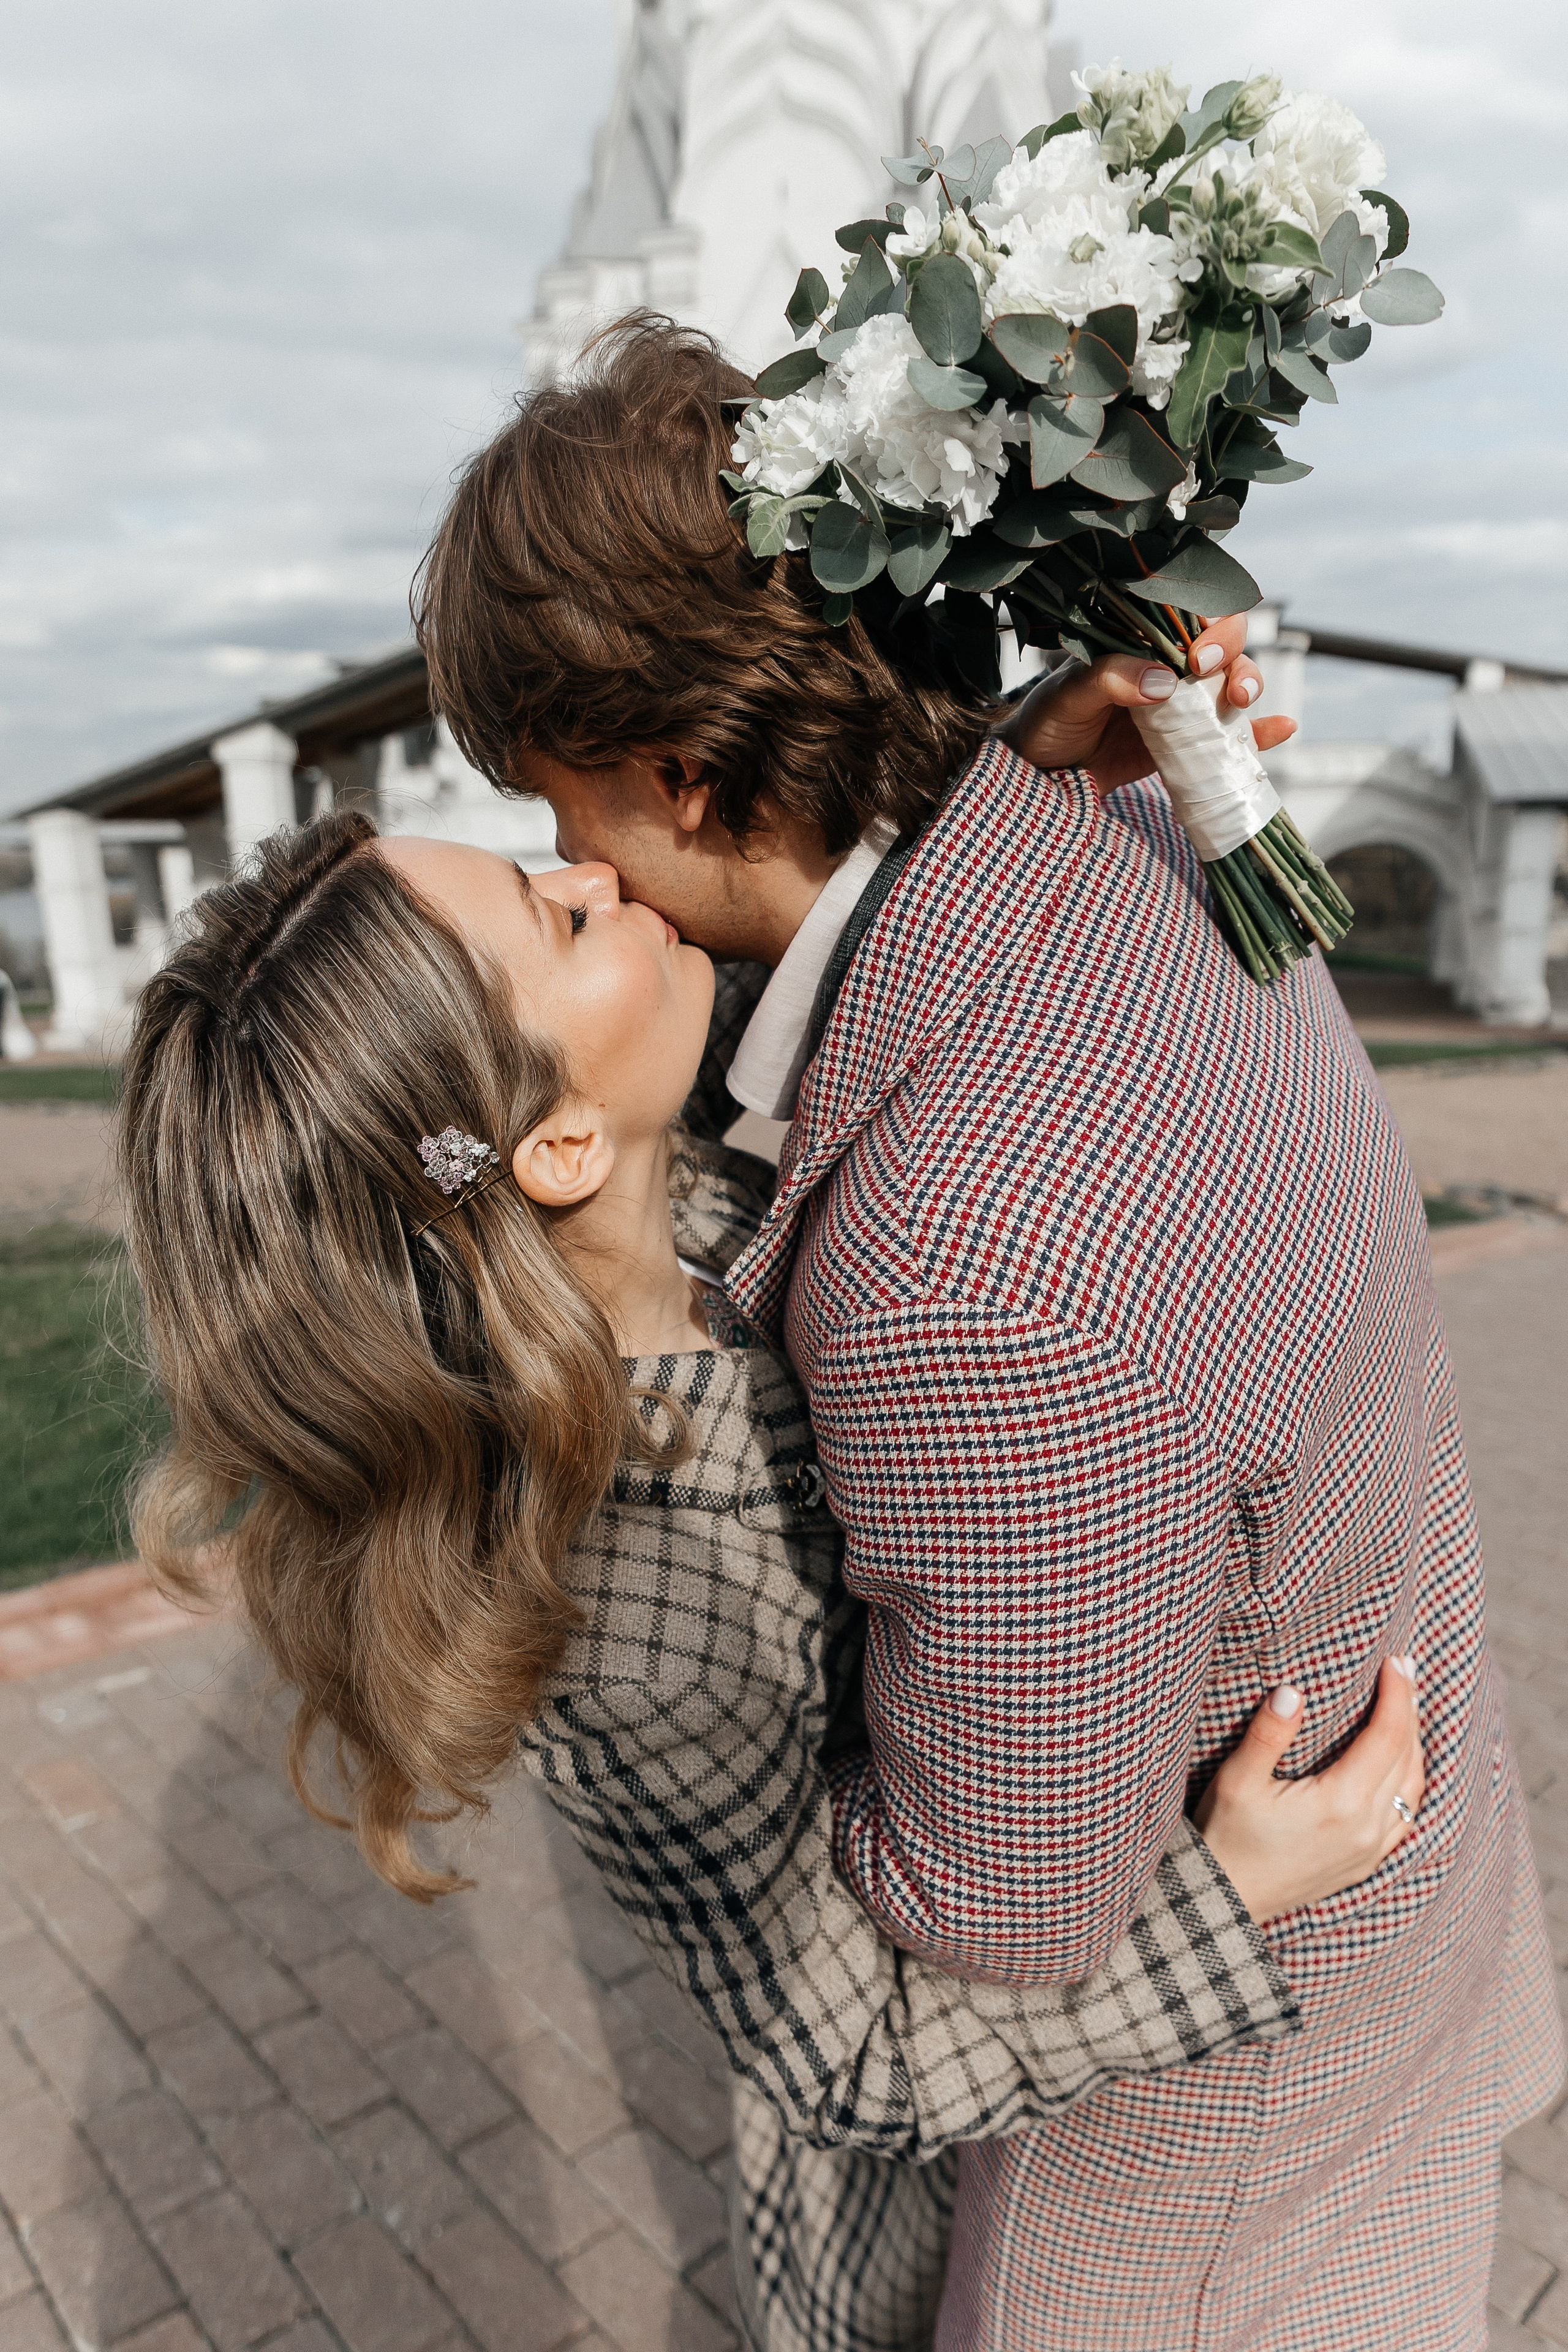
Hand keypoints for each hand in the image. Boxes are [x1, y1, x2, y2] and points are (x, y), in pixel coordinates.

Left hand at [995, 614, 1297, 795]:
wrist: (1040, 778)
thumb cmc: (1047, 724)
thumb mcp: (1068, 696)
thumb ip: (1110, 680)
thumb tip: (1162, 683)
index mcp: (1136, 638)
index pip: (1184, 612)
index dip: (1205, 622)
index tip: (1199, 652)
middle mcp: (1164, 664)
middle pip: (1219, 644)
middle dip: (1232, 654)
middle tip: (1217, 677)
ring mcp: (1179, 704)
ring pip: (1228, 683)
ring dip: (1247, 684)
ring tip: (1241, 702)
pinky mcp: (1187, 743)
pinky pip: (1229, 735)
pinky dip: (1259, 733)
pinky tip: (1280, 730)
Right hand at [1194, 1658, 1423, 1927]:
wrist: (1228, 1900)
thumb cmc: (1227, 1837)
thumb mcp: (1238, 1780)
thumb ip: (1268, 1734)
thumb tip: (1293, 1690)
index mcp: (1341, 1803)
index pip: (1387, 1736)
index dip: (1397, 1694)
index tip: (1395, 1660)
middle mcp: (1367, 1828)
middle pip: (1408, 1757)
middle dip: (1409, 1709)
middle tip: (1405, 1669)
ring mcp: (1371, 1849)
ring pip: (1413, 1786)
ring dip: (1415, 1743)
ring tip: (1407, 1706)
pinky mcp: (1366, 1862)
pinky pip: (1406, 1814)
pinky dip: (1410, 1779)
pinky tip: (1401, 1763)